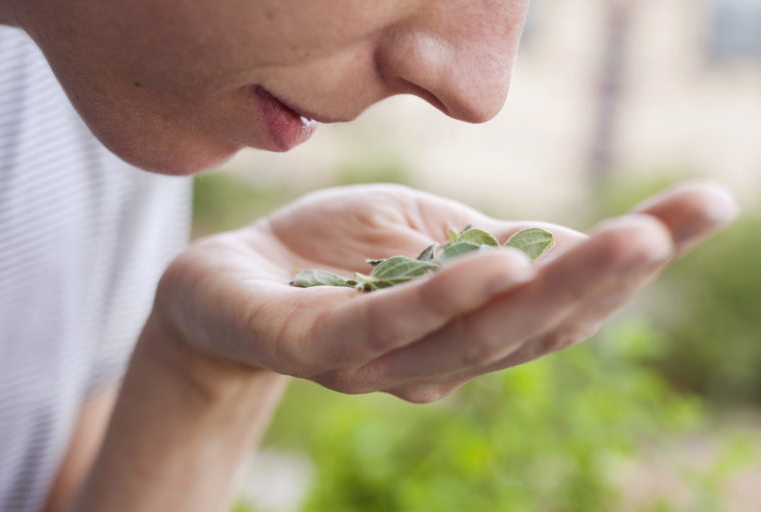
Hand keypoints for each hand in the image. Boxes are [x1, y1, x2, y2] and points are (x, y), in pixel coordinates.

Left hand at [155, 181, 737, 402]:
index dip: (630, 266)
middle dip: (611, 277)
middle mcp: (434, 359)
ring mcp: (377, 362)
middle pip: (534, 327)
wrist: (228, 275)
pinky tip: (495, 265)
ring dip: (552, 288)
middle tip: (683, 222)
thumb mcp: (421, 236)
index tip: (703, 207)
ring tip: (626, 239)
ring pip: (477, 334)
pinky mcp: (315, 348)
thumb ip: (490, 247)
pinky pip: (385, 327)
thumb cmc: (331, 256)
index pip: (559, 305)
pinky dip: (444, 299)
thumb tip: (575, 243)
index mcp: (465, 328)